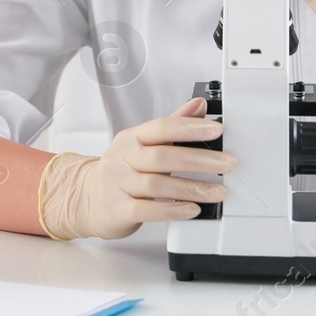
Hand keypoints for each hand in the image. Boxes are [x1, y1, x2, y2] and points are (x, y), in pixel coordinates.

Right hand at [37, 97, 236, 239]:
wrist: (88, 198)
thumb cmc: (122, 170)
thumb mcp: (143, 143)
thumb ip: (172, 125)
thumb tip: (199, 104)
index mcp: (132, 138)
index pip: (162, 128)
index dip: (190, 127)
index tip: (217, 129)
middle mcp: (124, 159)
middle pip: (163, 156)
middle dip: (200, 159)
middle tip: (228, 163)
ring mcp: (119, 185)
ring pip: (157, 185)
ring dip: (192, 188)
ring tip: (218, 191)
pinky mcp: (119, 210)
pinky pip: (147, 210)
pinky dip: (172, 210)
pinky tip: (192, 209)